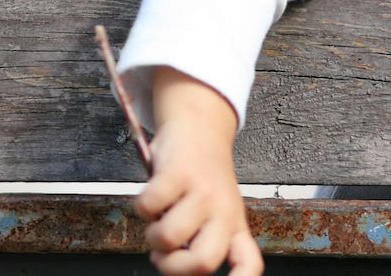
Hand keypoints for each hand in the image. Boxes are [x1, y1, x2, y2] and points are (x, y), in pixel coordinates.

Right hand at [135, 67, 263, 275]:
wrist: (199, 128)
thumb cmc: (201, 177)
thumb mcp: (215, 210)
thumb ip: (202, 239)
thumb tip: (170, 263)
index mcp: (234, 226)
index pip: (249, 264)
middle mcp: (224, 211)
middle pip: (204, 262)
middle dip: (173, 267)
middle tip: (163, 254)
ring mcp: (204, 192)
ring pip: (170, 237)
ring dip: (152, 235)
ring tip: (158, 219)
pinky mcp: (180, 173)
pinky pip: (149, 207)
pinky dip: (141, 206)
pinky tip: (153, 196)